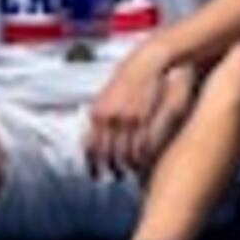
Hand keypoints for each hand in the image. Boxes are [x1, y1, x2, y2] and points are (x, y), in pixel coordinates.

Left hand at [82, 42, 195, 174]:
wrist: (148, 62)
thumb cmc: (127, 79)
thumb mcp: (107, 96)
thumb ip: (100, 116)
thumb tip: (93, 137)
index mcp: (97, 114)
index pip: (91, 147)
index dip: (93, 165)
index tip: (95, 175)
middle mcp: (109, 118)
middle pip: (107, 154)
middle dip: (111, 168)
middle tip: (115, 176)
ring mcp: (127, 119)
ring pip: (124, 153)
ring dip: (127, 165)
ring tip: (129, 170)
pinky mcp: (145, 118)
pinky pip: (140, 146)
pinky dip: (141, 157)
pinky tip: (142, 161)